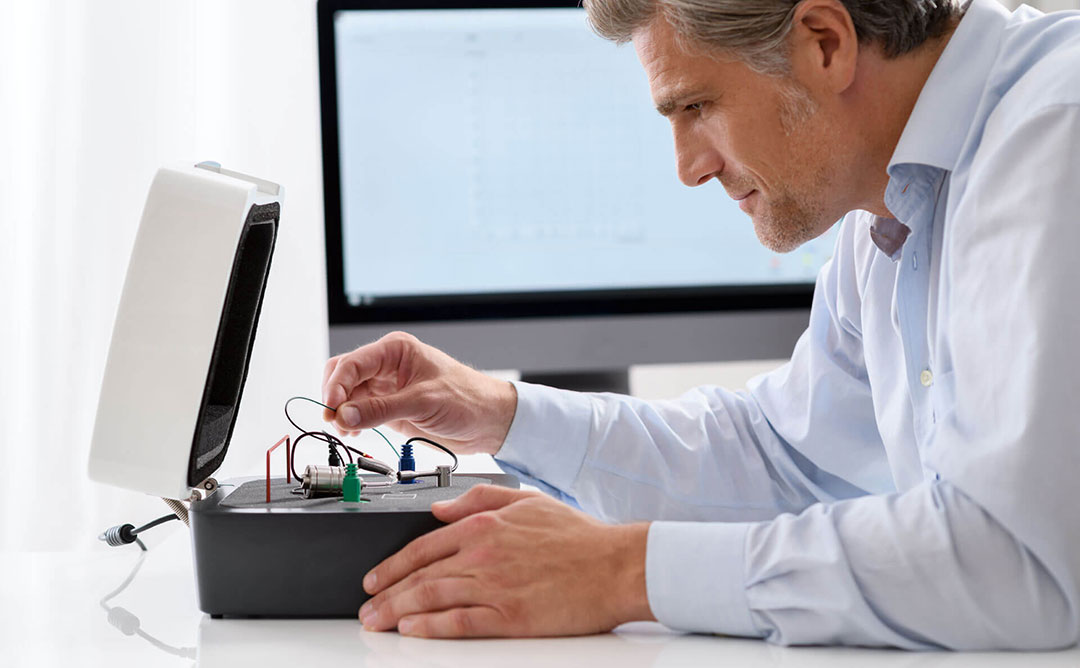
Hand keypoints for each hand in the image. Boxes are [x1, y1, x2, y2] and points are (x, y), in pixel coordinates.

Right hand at [321, 332, 517, 454]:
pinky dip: (351, 420)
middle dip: (335, 397)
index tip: (330, 409)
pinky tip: (353, 430)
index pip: (352, 363)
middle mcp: (387, 365)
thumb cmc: (468, 399)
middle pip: (343, 375)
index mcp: (396, 350)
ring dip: (341, 411)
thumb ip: (382, 409)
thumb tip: (345, 415)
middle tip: (335, 420)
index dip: (336, 386)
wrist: (488, 421)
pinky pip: (359, 410)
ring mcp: (386, 387)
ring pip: (348, 395)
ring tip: (345, 428)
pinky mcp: (389, 407)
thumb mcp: (423, 402)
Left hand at [357, 485, 654, 637]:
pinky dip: (431, 628)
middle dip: (385, 593)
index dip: (391, 564)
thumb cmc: (579, 537)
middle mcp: (483, 554)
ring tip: (377, 622)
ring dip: (397, 611)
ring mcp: (494, 586)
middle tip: (365, 607)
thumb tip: (440, 507)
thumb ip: (479, 499)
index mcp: (484, 525)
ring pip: (431, 598)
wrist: (615, 565)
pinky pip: (460, 623)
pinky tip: (413, 631)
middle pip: (419, 575)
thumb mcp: (527, 500)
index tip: (373, 577)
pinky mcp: (509, 615)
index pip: (422, 546)